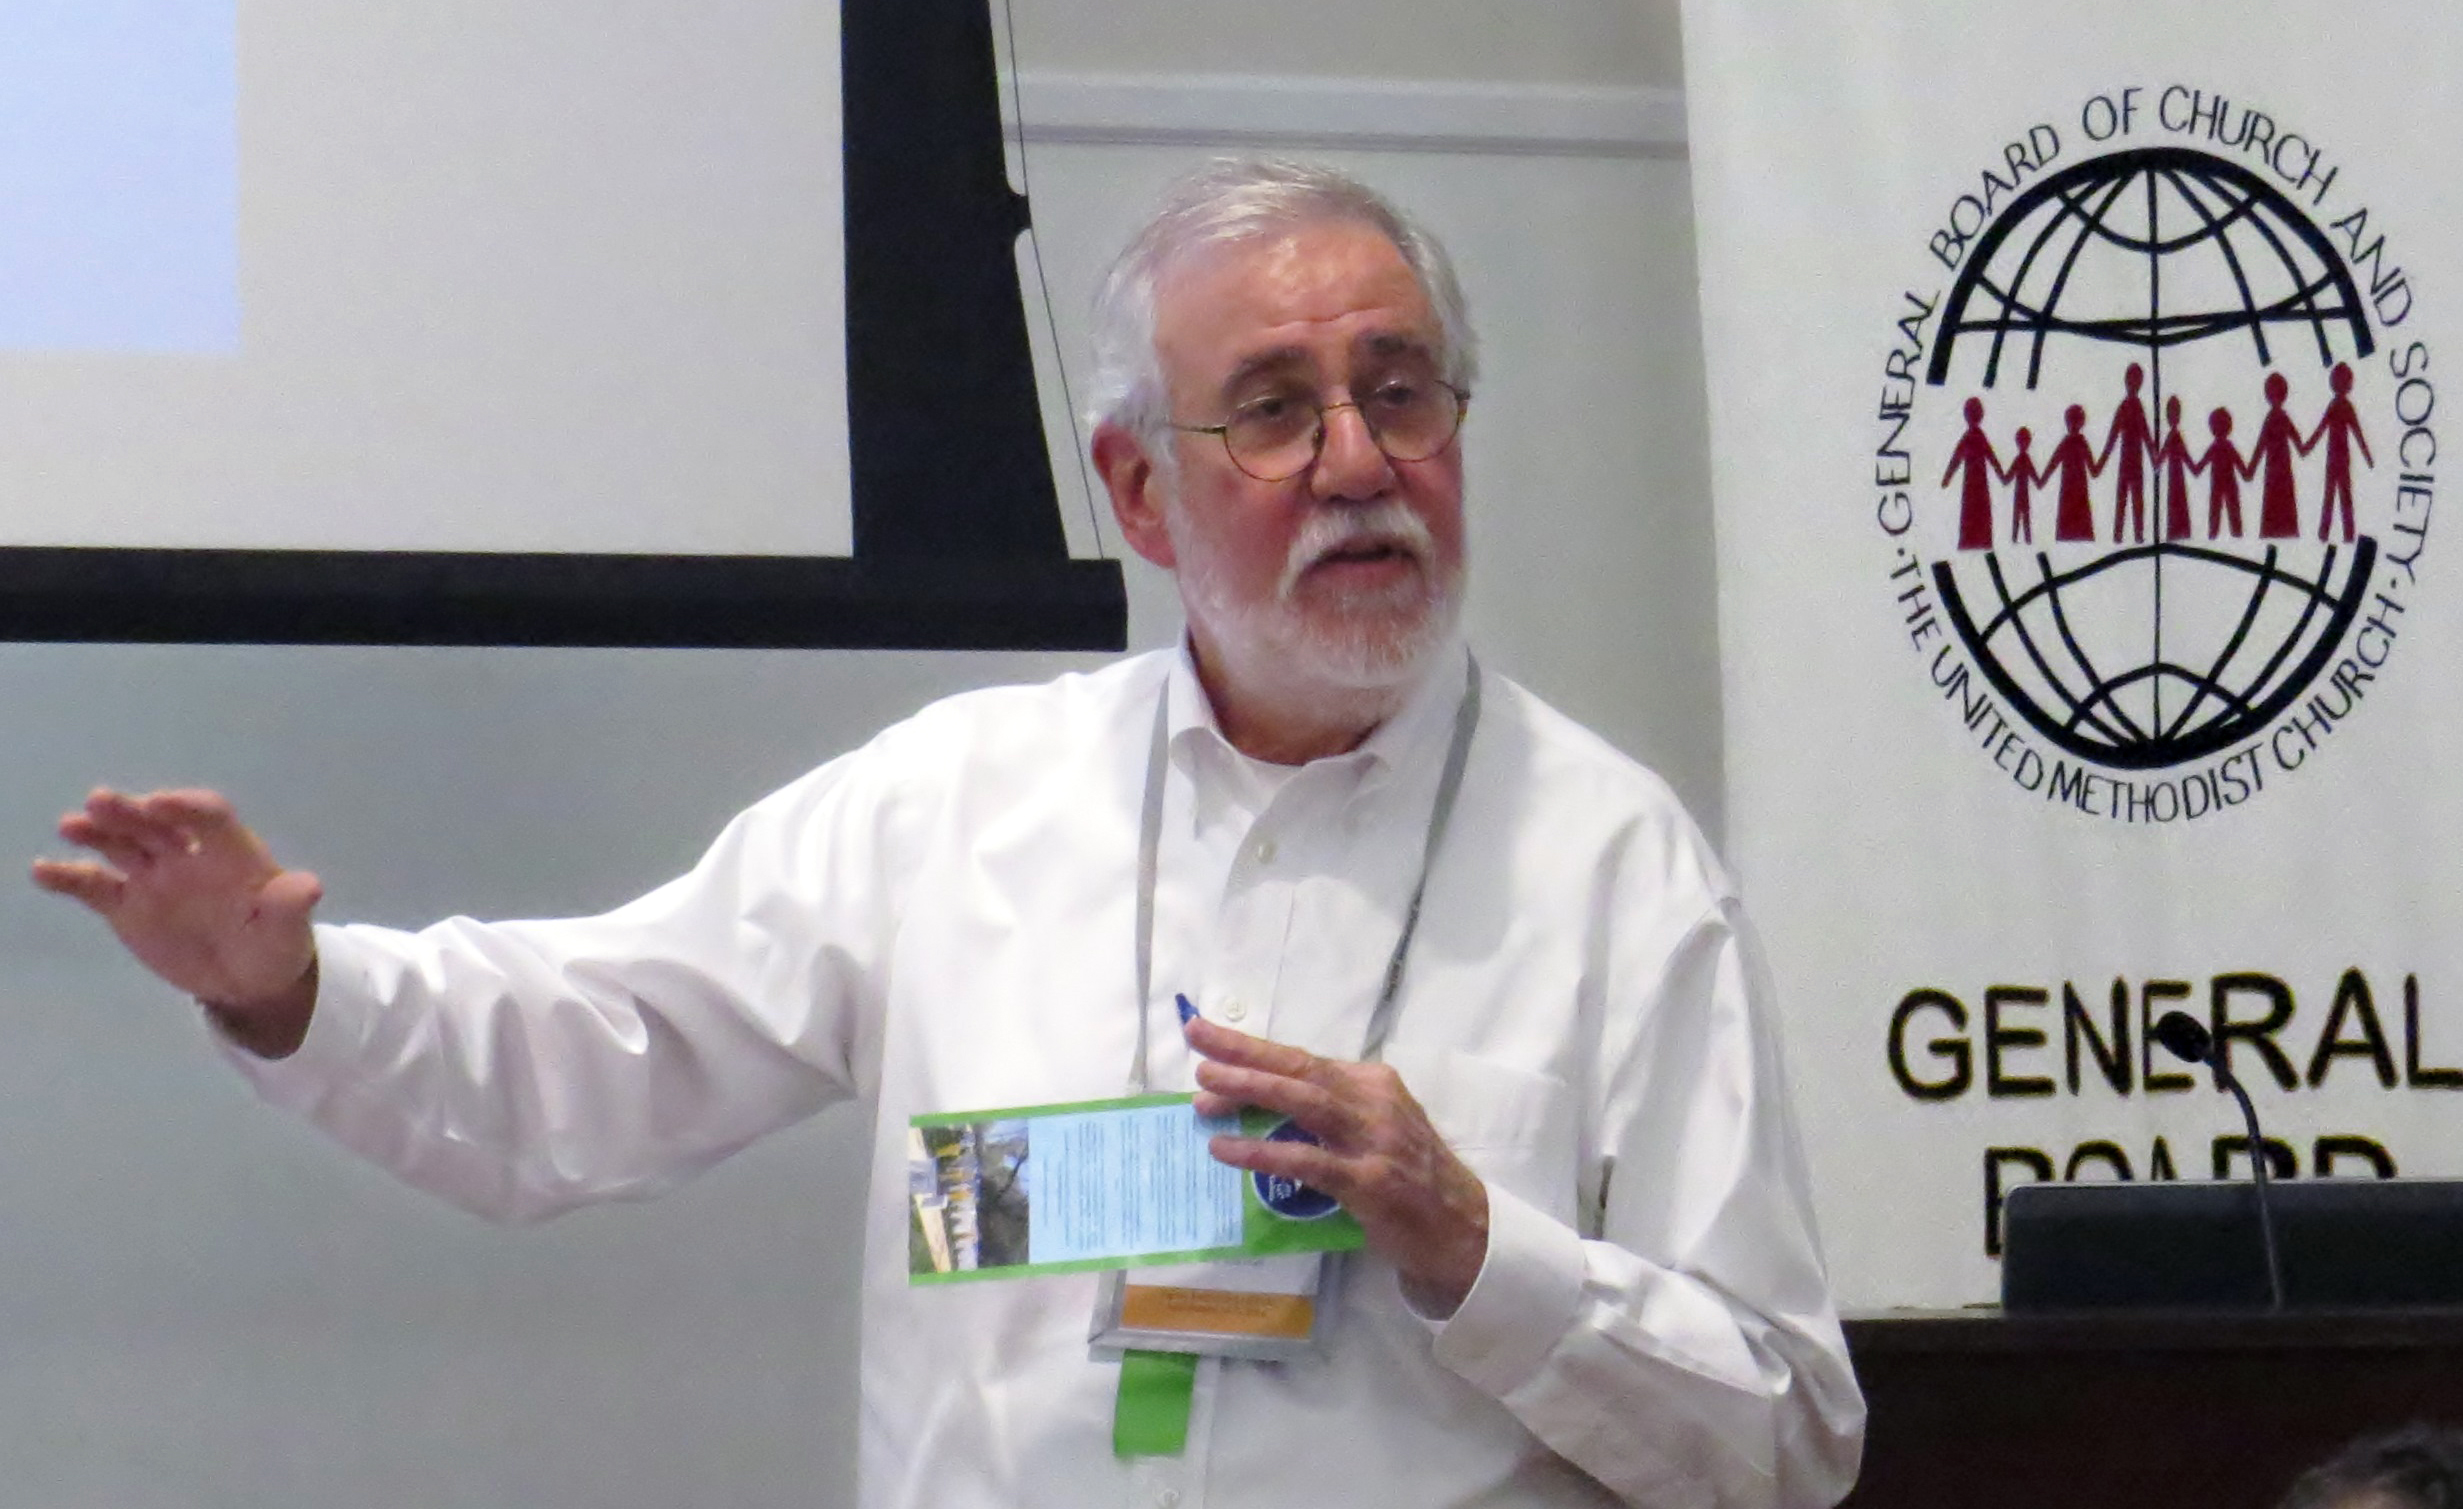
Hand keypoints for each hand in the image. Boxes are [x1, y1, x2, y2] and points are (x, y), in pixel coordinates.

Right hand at [32, 788, 321, 1056]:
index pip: (208, 817)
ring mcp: (153, 877)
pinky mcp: (126, 905)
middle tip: (100, 801)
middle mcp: (186, 855)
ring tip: (71, 826)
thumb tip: (310, 887)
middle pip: (156, 824)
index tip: (162, 803)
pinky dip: (69, 877)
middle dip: (131, 811)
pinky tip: (42, 871)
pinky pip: (94, 886)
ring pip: (121, 845)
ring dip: (97, 832)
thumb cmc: (275, 942)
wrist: (248, 978)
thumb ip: (291, 906)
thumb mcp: (290, 929)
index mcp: (230, 852)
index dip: (187, 807)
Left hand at [1188, 1015, 1488, 1315]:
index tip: (1208, 1036)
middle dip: (1243, 1053)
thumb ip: (1328, 1114)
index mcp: (1372, 1083)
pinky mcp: (1368, 1181)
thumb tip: (1254, 1104)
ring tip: (1204, 1091)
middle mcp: (1374, 1101)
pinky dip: (1262, 1152)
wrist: (1462, 1228)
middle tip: (1195, 1040)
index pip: (1303, 1059)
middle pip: (1299, 1069)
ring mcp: (1373, 1140)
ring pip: (1304, 1102)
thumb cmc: (1410, 1178)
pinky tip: (1225, 1148)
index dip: (1253, 1048)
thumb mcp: (1375, 1129)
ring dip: (1251, 1091)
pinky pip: (1305, 1160)